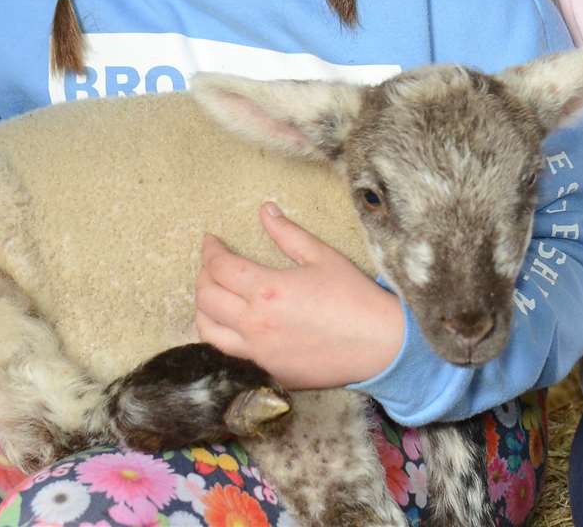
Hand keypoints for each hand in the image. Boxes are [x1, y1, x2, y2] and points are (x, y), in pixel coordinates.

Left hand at [194, 202, 404, 389]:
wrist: (379, 344)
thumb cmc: (354, 297)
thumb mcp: (322, 256)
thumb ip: (288, 233)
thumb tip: (265, 210)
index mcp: (268, 290)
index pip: (220, 267)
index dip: (210, 250)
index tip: (211, 241)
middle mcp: (256, 324)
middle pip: (206, 298)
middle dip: (203, 275)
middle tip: (213, 264)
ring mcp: (258, 353)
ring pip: (207, 331)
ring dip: (203, 309)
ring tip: (214, 295)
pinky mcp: (267, 372)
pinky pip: (227, 355)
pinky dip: (219, 337)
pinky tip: (228, 326)